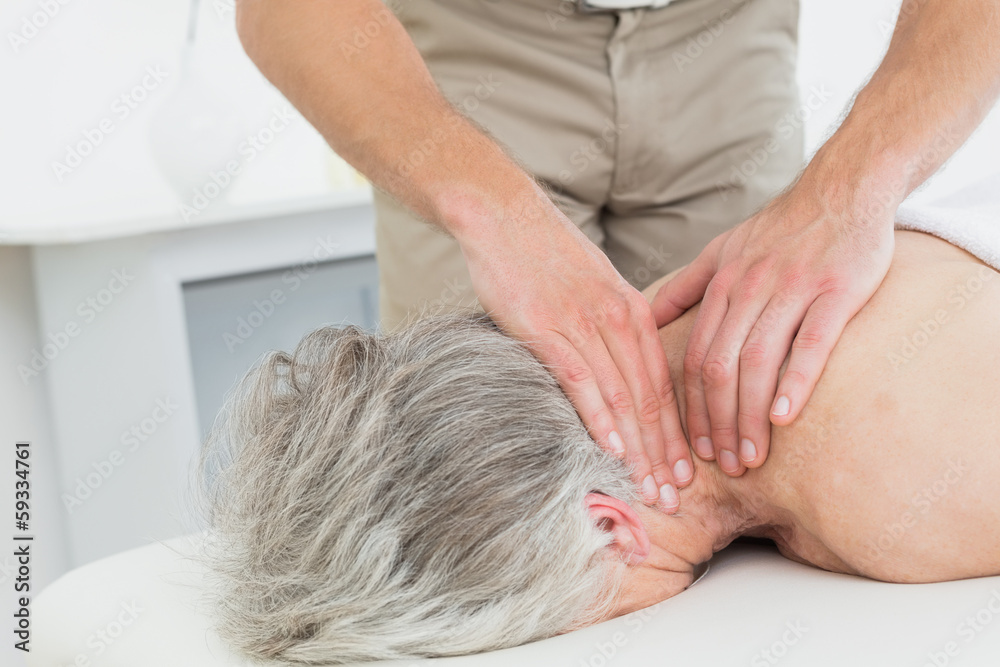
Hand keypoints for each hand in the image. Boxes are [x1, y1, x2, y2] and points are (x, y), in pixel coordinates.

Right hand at [459, 198, 692, 510]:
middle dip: (663, 454)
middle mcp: (616, 320)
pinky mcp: (546, 327)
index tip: (684, 474)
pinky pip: (580, 378)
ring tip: (646, 488)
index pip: (663, 385)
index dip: (676, 435)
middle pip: (649, 398)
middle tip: (674, 498)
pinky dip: (597, 415)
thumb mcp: (594, 286)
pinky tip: (608, 447)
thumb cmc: (544, 254)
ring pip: (621, 396)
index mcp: (633, 312)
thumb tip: (619, 372)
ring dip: (637, 448)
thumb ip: (611, 327)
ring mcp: (583, 324)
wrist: (503, 215)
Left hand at [650, 183, 894, 475]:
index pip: (695, 358)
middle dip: (716, 423)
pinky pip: (811, 342)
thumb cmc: (780, 228)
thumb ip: (684, 287)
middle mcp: (750, 288)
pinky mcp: (836, 290)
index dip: (690, 408)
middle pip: (720, 367)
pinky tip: (784, 417)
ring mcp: (792, 289)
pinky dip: (795, 381)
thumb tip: (642, 315)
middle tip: (722, 466)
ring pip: (758, 362)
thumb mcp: (720, 250)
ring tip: (750, 457)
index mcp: (721, 285)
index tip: (692, 447)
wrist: (843, 188)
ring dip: (749, 416)